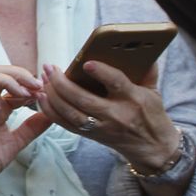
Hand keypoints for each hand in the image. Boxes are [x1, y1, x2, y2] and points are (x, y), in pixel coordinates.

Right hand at [0, 65, 52, 186]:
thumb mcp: (18, 142)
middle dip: (18, 74)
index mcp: (0, 107)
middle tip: (36, 85)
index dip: (30, 83)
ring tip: (21, 93)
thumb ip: (32, 128)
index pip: (14, 84)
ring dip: (5, 80)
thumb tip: (51, 115)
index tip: (46, 89)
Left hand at [39, 60, 179, 173]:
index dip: (101, 72)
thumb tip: (142, 49)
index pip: (116, 83)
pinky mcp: (91, 136)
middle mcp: (116, 114)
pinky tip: (42, 96)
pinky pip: (65, 124)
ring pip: (70, 112)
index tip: (86, 63)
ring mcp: (101, 127)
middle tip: (49, 67)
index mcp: (133, 98)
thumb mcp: (153, 91)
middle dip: (62, 82)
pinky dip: (50, 110)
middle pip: (83, 99)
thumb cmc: (151, 114)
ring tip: (43, 79)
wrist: (152, 147)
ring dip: (52, 95)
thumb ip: (146, 71)